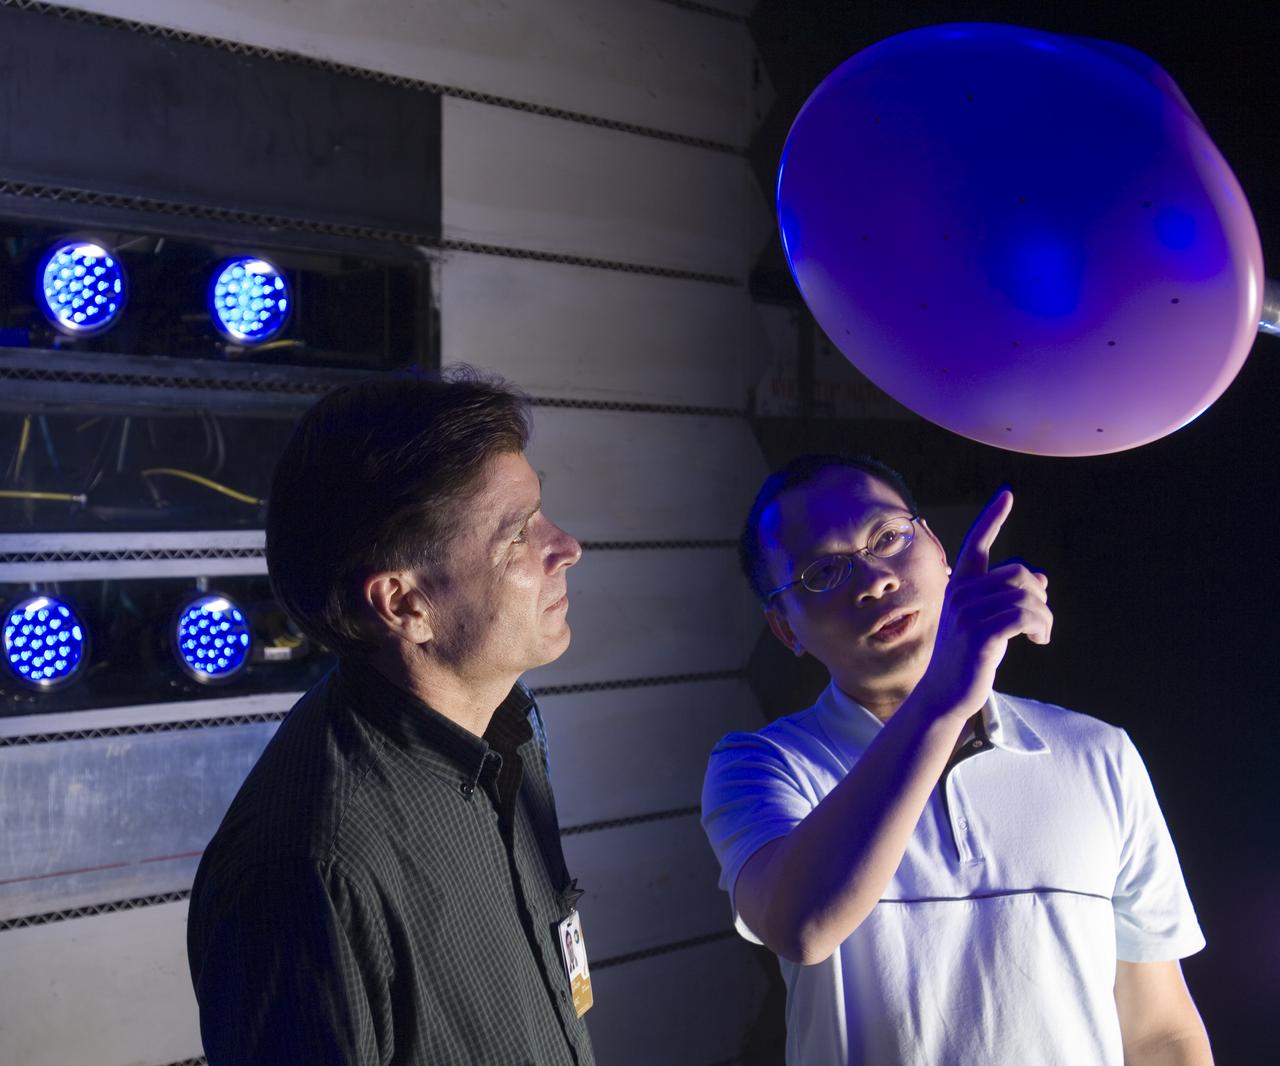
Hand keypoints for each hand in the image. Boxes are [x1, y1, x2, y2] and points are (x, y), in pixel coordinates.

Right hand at [912, 489, 1051, 721]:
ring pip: (1027, 598)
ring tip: (1042, 635)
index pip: (977, 543)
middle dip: (1040, 598)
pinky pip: (1024, 616)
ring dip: (1045, 618)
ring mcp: (967, 614)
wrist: (946, 693)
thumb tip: (1041, 579)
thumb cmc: (969, 657)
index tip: (1007, 494)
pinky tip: (1039, 640)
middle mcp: (961, 593)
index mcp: (960, 585)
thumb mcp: (988, 620)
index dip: (992, 517)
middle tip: (1042, 624)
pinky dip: (1041, 627)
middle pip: (1020, 574)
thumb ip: (1007, 597)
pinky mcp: (980, 635)